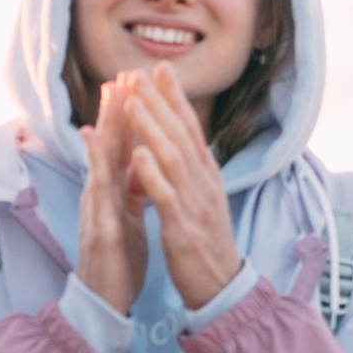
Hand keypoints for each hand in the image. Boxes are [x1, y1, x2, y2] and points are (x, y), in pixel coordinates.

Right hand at [76, 78, 148, 312]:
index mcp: (115, 193)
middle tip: (121, 71)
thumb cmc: (116, 262)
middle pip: (110, 145)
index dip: (130, 116)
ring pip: (101, 159)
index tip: (136, 83)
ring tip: (110, 92)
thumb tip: (140, 161)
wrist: (104, 304)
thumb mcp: (128, 218)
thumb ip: (131, 189)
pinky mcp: (101, 228)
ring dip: (105, 124)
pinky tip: (92, 140)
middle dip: (116, 108)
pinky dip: (96, 163)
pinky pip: (99, 192)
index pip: (123, 148)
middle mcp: (102, 195)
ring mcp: (98, 208)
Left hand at [121, 65, 240, 310]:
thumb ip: (192, 169)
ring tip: (132, 102)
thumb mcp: (203, 197)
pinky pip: (166, 196)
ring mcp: (194, 204)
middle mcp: (203, 182)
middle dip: (158, 101)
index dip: (175, 97)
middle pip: (179, 134)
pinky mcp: (182, 228)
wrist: (220, 285)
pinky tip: (138, 155)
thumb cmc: (206, 241)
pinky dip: (152, 174)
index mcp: (205, 174)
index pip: (189, 127)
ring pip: (171, 158)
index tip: (159, 67)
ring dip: (151, 128)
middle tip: (138, 72)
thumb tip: (185, 141)